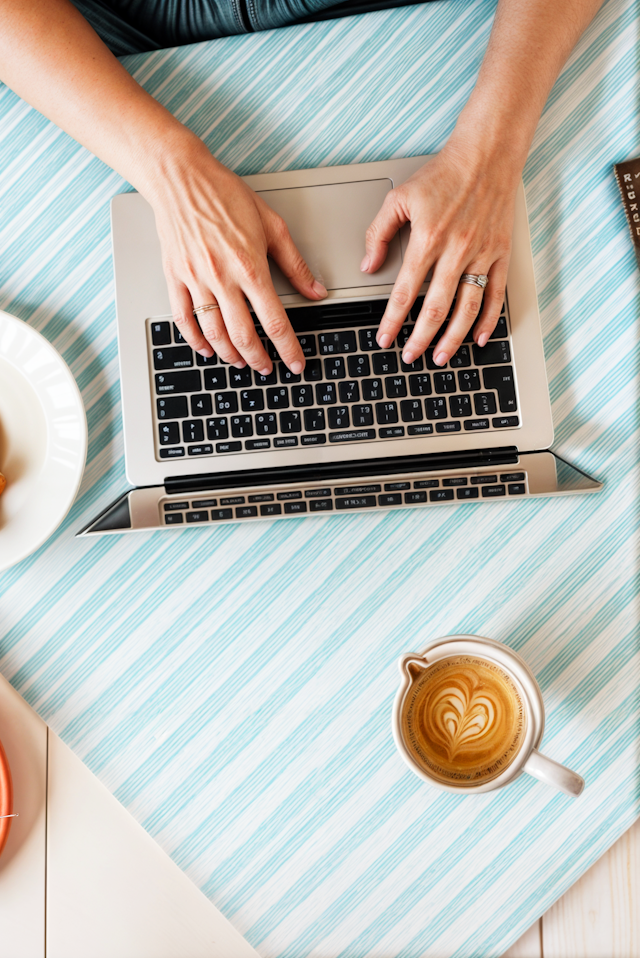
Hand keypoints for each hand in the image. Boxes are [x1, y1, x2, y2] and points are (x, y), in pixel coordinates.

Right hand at [151, 138, 326, 372]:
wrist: (181, 178)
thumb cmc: (225, 195)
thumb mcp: (272, 225)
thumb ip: (295, 263)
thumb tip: (316, 291)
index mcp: (250, 266)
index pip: (274, 321)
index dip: (288, 348)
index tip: (295, 363)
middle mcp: (222, 278)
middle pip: (243, 335)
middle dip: (259, 360)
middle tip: (268, 369)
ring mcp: (196, 280)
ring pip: (214, 333)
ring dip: (230, 355)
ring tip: (241, 362)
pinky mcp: (175, 278)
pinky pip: (183, 319)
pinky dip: (196, 340)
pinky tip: (207, 348)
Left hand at [362, 143, 517, 365]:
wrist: (487, 154)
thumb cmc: (443, 174)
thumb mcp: (399, 198)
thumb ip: (379, 233)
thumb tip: (368, 265)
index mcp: (428, 239)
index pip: (406, 292)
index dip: (392, 320)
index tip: (384, 338)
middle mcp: (457, 250)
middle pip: (436, 308)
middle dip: (421, 338)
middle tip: (410, 357)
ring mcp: (481, 254)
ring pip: (467, 308)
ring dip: (453, 338)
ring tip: (441, 357)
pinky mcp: (500, 253)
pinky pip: (495, 294)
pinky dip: (488, 319)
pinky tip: (478, 337)